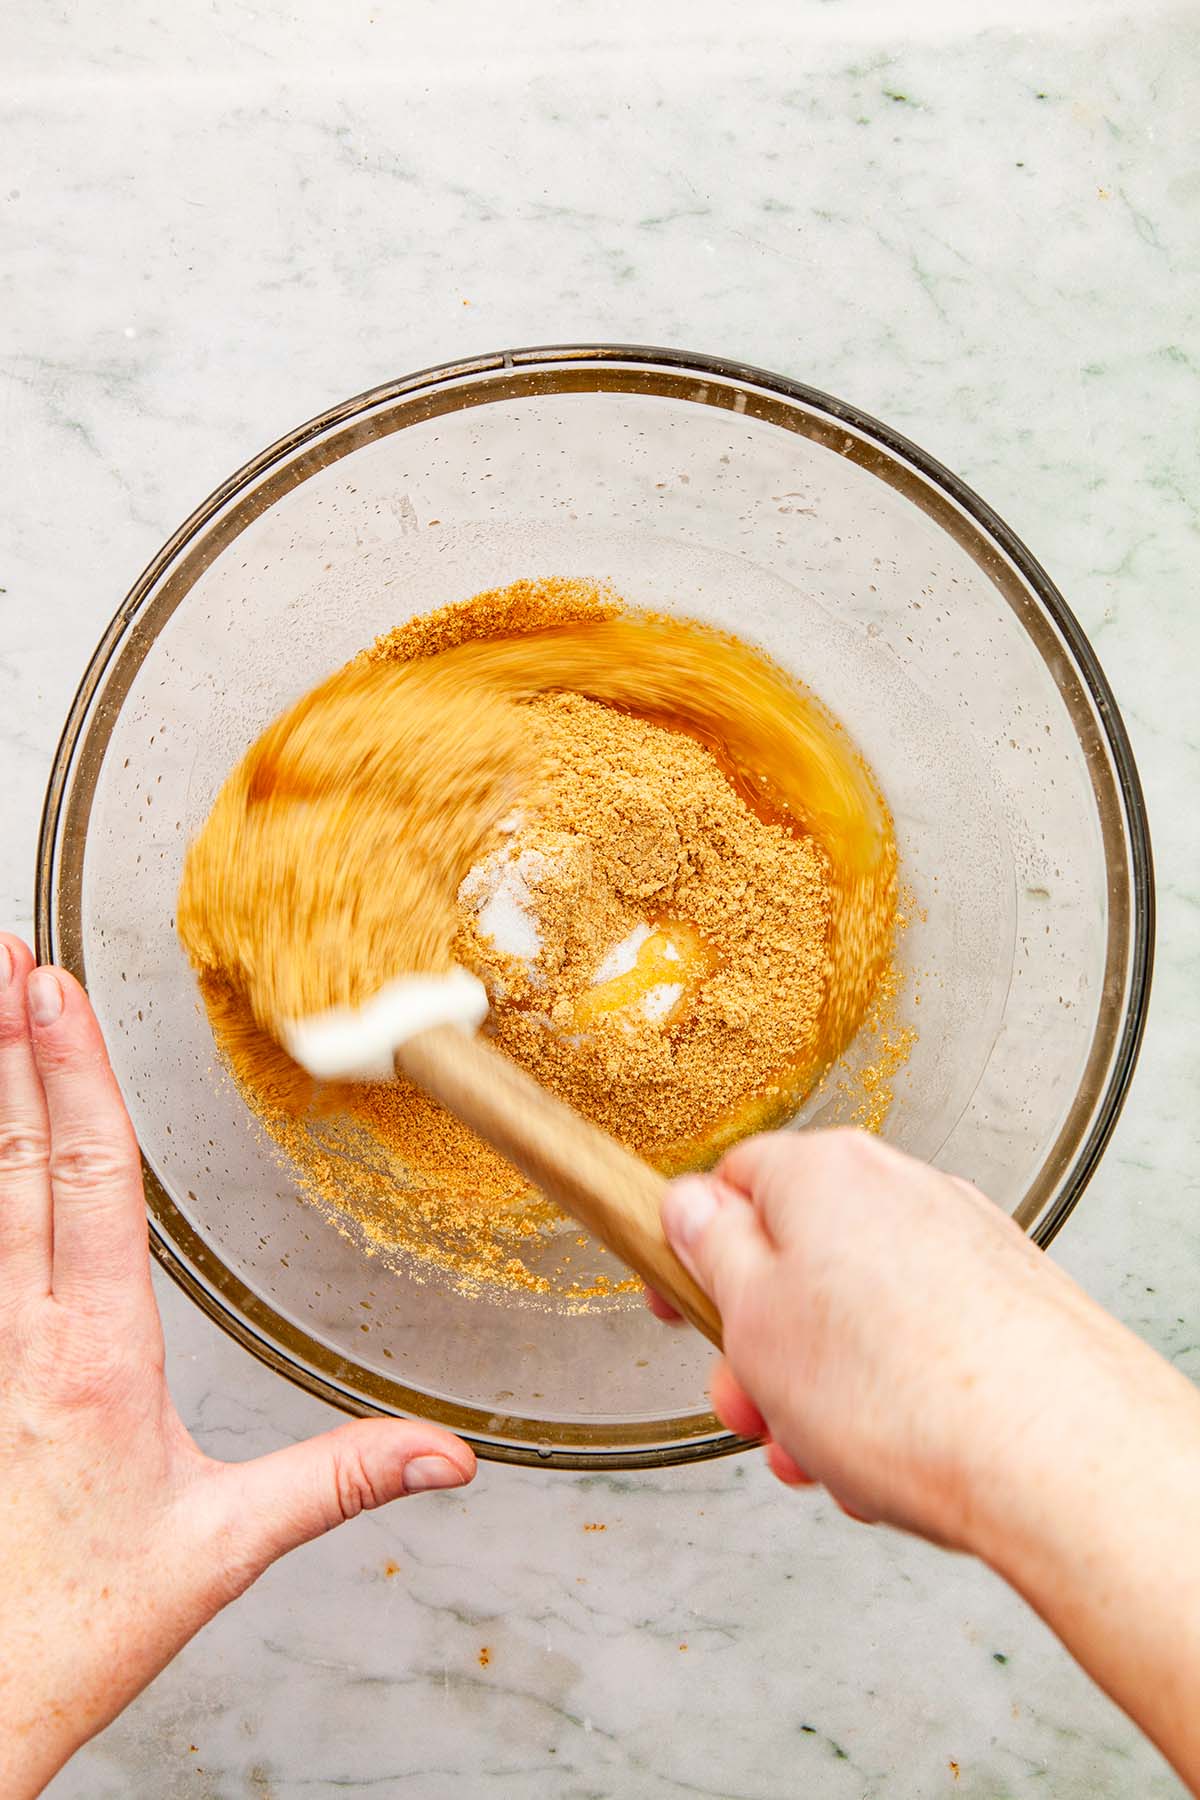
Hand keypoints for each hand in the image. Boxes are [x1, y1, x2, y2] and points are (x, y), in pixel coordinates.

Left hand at [0, 934, 475, 1797]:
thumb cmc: (73, 1624)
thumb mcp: (221, 1549)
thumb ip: (336, 1481)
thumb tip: (445, 1456)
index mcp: (95, 1352)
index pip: (88, 1178)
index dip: (72, 1076)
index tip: (52, 992)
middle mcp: (19, 1332)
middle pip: (12, 1158)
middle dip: (8, 1049)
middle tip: (0, 958)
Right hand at [652, 1128, 1117, 1545]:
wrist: (1059, 1457)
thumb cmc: (906, 1391)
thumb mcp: (752, 1320)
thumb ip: (710, 1251)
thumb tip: (691, 1210)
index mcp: (825, 1173)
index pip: (732, 1182)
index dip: (693, 1248)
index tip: (681, 1300)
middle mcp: (900, 1190)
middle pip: (796, 1257)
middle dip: (762, 1346)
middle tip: (753, 1407)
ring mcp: (961, 1244)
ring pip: (856, 1312)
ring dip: (822, 1389)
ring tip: (826, 1457)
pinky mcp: (1008, 1301)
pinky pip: (918, 1342)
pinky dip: (889, 1396)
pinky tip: (885, 1461)